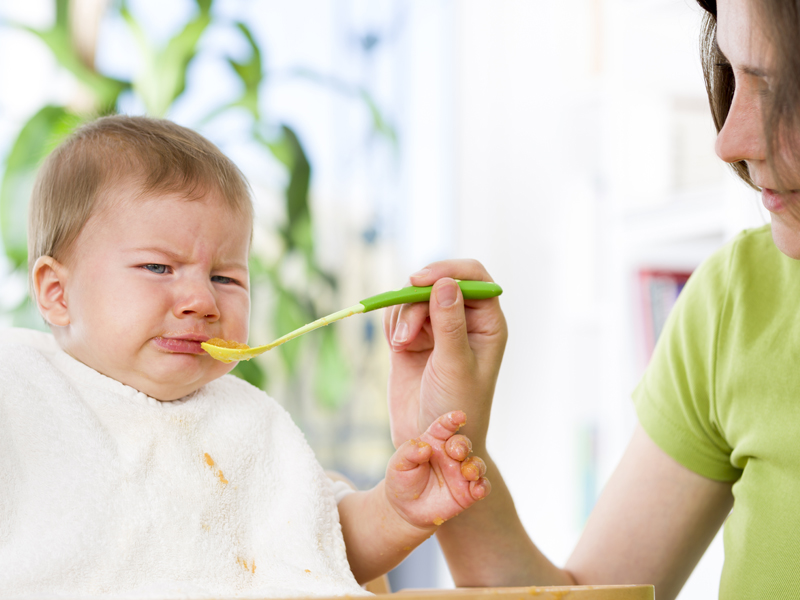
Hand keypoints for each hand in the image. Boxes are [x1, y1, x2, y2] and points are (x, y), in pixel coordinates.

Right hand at [383, 260, 506, 448]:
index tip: (421, 281)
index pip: (473, 278)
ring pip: (414, 297)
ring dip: (403, 315)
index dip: (448, 271)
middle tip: (404, 330)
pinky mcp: (412, 339)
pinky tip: (396, 345)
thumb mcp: (455, 365)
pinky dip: (393, 323)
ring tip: (401, 345)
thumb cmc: (456, 409)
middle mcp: (463, 321)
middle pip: (438, 283)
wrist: (430, 444)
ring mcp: (436, 329)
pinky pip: (399, 314)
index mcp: (487, 324)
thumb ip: (450, 323)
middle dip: (417, 299)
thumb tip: (445, 284)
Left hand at [385, 411, 489, 528]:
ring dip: (476, 466)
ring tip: (468, 473)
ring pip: (476, 464)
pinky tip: (477, 490)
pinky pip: (482, 486)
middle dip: (463, 445)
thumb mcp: (398, 464)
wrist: (405, 509)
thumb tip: (425, 448)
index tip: (459, 416)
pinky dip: (483, 486)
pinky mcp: (468, 492)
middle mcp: (450, 455)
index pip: (445, 426)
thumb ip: (409, 452)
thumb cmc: (402, 480)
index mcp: (434, 442)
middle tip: (457, 452)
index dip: (452, 420)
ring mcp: (460, 473)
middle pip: (463, 444)